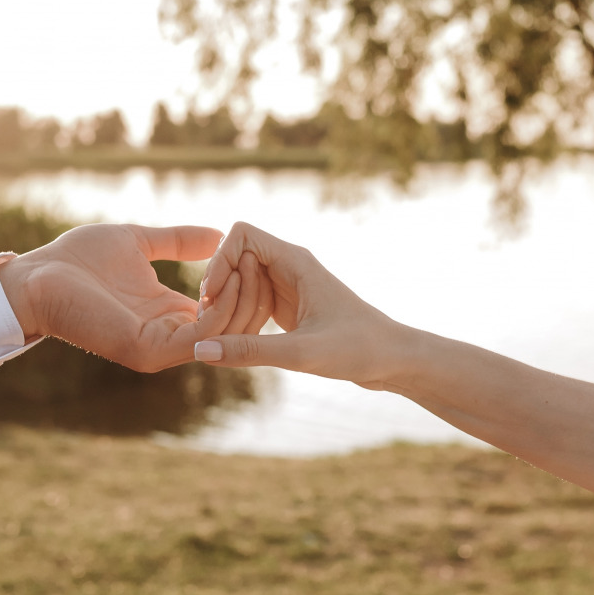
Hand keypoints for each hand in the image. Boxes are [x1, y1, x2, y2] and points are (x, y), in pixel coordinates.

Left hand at [0, 224, 244, 372]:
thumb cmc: (77, 259)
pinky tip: (226, 278)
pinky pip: (200, 335)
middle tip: (262, 260)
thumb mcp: (140, 242)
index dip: (246, 285)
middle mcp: (168, 338)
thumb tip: (218, 233)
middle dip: (253, 294)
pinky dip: (220, 309)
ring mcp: (159, 349)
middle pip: (231, 328)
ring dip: (242, 299)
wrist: (37, 276)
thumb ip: (178, 241)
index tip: (258, 253)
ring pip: (222, 333)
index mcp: (168, 316)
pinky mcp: (148, 350)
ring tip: (250, 264)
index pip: (224, 311)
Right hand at [191, 221, 400, 386]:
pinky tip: (247, 349)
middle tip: (216, 330)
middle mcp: (289, 267)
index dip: (219, 262)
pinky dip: (241, 324)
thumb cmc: (359, 349)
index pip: (239, 235)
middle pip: (234, 261)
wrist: (393, 360)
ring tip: (231, 344)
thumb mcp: (302, 353)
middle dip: (221, 294)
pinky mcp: (287, 306)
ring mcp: (286, 286)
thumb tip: (199, 351)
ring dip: (230, 311)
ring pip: (239, 284)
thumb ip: (250, 351)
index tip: (212, 299)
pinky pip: (249, 304)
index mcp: (296, 261)